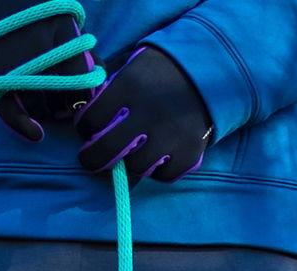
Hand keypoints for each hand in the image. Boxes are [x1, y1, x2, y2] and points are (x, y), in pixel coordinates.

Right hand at [0, 0, 96, 141]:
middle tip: (60, 106)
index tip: (79, 102)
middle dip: (64, 107)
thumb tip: (101, 85)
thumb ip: (85, 53)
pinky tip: (36, 134)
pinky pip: (13, 113)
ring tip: (41, 102)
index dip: (84, 98)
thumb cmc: (33, 21)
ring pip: (41, 106)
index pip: (84, 78)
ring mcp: (16, 63)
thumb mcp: (63, 25)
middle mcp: (40, 45)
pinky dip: (26, 127)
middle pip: (63, 96)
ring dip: (45, 113)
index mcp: (62, 28)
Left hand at [75, 46, 211, 183]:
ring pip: (135, 167)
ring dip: (131, 162)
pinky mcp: (189, 152)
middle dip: (93, 159)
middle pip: (107, 151)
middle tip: (91, 159)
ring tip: (135, 152)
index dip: (86, 127)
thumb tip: (87, 124)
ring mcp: (170, 135)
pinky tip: (159, 156)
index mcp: (130, 86)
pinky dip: (158, 170)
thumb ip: (110, 92)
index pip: (91, 120)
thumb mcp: (132, 68)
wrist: (210, 71)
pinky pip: (163, 176)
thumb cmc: (161, 73)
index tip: (88, 129)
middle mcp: (149, 112)